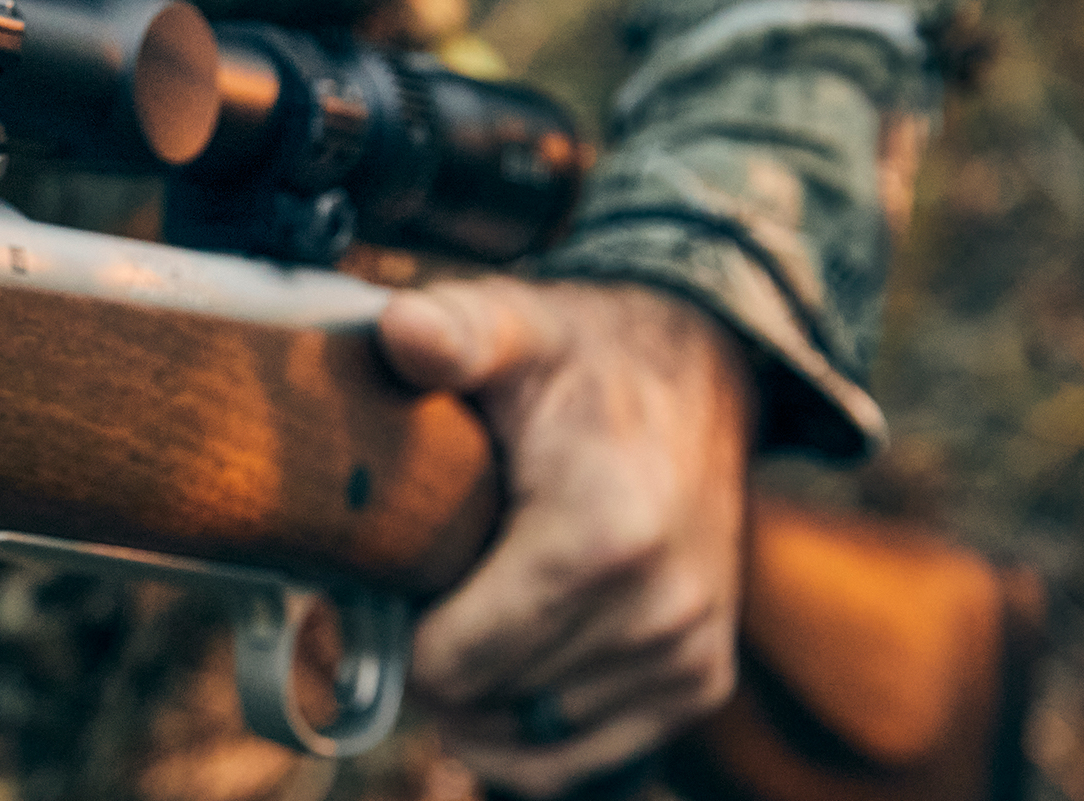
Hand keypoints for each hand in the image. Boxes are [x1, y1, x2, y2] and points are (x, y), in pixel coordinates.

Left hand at [378, 279, 752, 796]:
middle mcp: (659, 612)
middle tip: (411, 590)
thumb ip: (452, 331)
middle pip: (484, 700)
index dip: (393, 630)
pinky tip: (497, 677)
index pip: (454, 660)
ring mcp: (686, 654)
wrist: (702, 370)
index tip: (381, 577)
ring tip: (459, 616)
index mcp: (603, 536)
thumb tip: (400, 328)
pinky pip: (584, 759)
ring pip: (527, 739)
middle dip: (430, 660)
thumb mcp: (515, 326)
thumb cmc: (585, 355)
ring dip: (477, 698)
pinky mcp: (700, 681)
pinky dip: (528, 736)